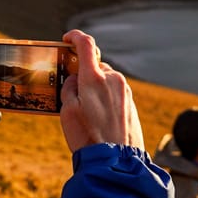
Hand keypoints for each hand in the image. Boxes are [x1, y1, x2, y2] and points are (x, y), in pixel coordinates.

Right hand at [59, 29, 143, 152]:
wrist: (115, 161)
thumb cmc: (87, 136)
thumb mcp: (67, 111)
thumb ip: (69, 88)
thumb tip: (76, 79)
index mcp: (94, 77)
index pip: (86, 44)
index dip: (75, 36)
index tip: (67, 39)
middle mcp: (113, 79)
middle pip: (95, 66)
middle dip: (83, 74)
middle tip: (72, 91)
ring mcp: (124, 91)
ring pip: (105, 80)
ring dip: (94, 88)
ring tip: (86, 112)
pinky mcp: (131, 103)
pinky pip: (114, 92)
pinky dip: (104, 98)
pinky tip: (99, 118)